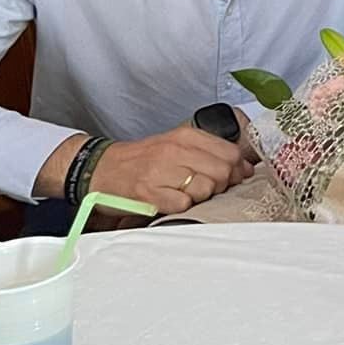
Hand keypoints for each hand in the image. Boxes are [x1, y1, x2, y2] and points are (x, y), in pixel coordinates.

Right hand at [91, 126, 254, 214]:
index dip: (236, 170)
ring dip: (200, 198)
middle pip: (222, 172)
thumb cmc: (142, 161)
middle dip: (220, 186)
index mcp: (185, 136)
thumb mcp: (176, 146)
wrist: (100, 169)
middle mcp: (174, 151)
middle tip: (205, 189)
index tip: (231, 177)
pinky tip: (169, 202)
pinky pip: (183, 205)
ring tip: (183, 194)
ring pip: (205, 189)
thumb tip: (244, 168)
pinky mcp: (148, 194)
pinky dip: (181, 207)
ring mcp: (160, 172)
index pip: (230, 153)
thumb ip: (210, 153)